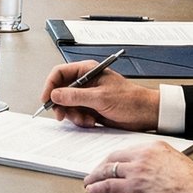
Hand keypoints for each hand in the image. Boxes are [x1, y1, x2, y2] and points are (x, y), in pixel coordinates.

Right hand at [40, 63, 158, 129]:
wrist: (146, 114)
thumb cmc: (131, 100)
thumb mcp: (100, 98)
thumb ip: (76, 96)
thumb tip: (55, 95)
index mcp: (87, 71)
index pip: (59, 73)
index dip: (50, 86)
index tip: (47, 99)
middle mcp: (86, 82)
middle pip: (61, 91)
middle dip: (62, 105)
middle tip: (63, 115)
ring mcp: (88, 96)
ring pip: (67, 105)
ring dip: (73, 115)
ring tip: (85, 119)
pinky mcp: (91, 108)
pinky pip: (76, 114)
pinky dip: (81, 120)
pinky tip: (91, 121)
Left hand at [82, 143, 192, 192]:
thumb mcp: (178, 161)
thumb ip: (161, 161)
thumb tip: (154, 169)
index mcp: (154, 147)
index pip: (127, 150)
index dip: (115, 158)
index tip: (110, 163)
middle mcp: (142, 156)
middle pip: (113, 158)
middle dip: (101, 166)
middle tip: (95, 172)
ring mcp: (136, 171)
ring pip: (107, 171)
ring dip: (95, 177)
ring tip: (89, 181)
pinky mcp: (133, 188)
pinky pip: (108, 186)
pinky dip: (98, 188)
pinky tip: (93, 190)